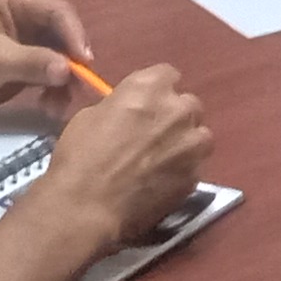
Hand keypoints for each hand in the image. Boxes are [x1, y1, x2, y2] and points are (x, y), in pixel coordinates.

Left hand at [0, 0, 92, 121]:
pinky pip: (52, 75)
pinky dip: (55, 91)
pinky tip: (50, 109)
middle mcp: (29, 18)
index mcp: (19, 3)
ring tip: (59, 107)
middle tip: (79, 90)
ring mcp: (29, 43)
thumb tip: (67, 70)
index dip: (76, 36)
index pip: (60, 13)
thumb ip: (31, 62)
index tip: (84, 64)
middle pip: (66, 36)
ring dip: (65, 82)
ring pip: (62, 59)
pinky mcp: (26, 66)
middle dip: (73, 64)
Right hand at [43, 64, 212, 247]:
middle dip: (174, 116)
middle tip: (155, 135)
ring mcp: (191, 143)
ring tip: (164, 160)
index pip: (168, 75)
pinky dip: (182, 171)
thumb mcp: (92, 115)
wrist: (87, 205)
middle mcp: (178, 109)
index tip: (148, 104)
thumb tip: (130, 111)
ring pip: (199, 136)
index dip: (158, 90)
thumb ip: (122, 105)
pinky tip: (162, 183)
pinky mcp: (195, 176)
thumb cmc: (81, 156)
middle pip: (188, 105)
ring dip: (185, 143)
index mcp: (150, 87)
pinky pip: (195, 167)